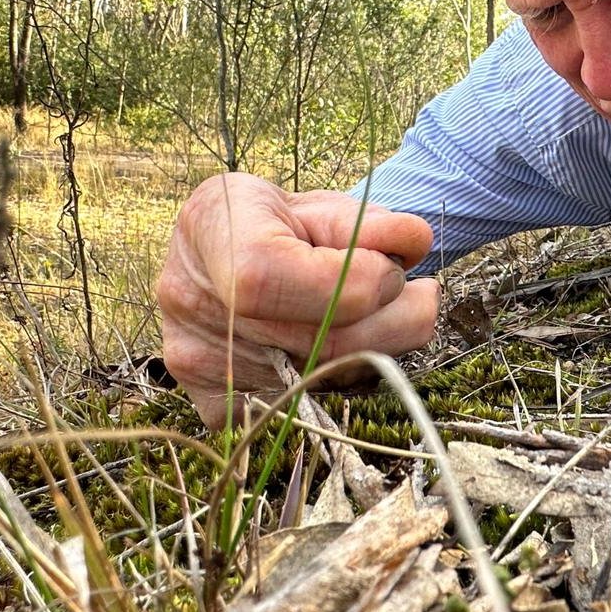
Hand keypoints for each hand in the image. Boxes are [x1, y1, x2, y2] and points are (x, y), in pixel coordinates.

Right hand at [157, 172, 437, 426]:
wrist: (232, 253)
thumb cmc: (284, 223)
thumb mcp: (324, 204)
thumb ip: (369, 223)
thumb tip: (415, 242)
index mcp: (209, 226)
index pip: (267, 278)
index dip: (348, 282)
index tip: (393, 270)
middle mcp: (187, 298)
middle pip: (313, 343)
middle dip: (392, 321)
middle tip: (423, 295)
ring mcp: (193, 358)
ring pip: (320, 383)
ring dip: (376, 353)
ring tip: (385, 316)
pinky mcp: (213, 402)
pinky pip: (301, 408)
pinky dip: (339, 381)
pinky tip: (342, 348)